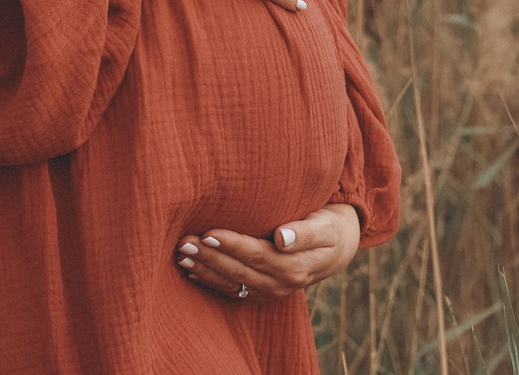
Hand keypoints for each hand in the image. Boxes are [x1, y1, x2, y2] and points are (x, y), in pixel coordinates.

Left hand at [175, 204, 361, 299]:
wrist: (336, 249)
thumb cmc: (329, 227)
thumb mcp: (325, 226)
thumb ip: (305, 232)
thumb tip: (282, 237)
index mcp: (295, 267)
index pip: (257, 254)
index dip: (232, 245)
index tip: (208, 233)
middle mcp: (281, 284)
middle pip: (239, 270)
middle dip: (210, 257)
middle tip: (184, 242)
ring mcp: (270, 291)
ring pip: (232, 282)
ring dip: (205, 270)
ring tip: (181, 255)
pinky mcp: (262, 292)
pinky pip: (233, 289)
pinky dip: (211, 281)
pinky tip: (192, 270)